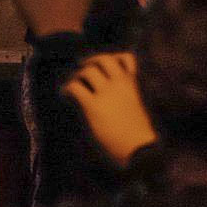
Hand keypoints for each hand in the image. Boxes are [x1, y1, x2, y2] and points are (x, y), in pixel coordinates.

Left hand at [64, 52, 157, 166]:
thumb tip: (112, 93)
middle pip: (104, 59)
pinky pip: (75, 87)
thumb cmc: (141, 134)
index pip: (128, 58)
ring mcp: (107, 94)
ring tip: (73, 83)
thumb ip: (129, 96)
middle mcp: (120, 84)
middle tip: (82, 67)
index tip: (106, 62)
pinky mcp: (94, 106)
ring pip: (88, 70)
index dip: (115, 57)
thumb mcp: (139, 108)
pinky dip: (67, 88)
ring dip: (78, 74)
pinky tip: (65, 95)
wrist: (141, 150)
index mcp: (134, 85)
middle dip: (92, 60)